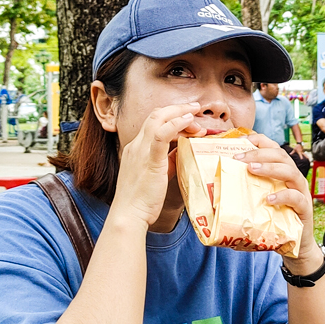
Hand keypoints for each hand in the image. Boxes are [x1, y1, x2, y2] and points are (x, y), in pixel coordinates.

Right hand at [109, 103, 200, 227]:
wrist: (129, 214)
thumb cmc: (142, 200)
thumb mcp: (158, 174)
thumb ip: (169, 160)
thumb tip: (183, 150)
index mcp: (136, 148)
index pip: (153, 122)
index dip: (171, 116)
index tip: (189, 119)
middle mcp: (136, 145)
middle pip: (156, 115)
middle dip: (177, 109)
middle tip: (195, 109)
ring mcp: (140, 151)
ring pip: (158, 119)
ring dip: (179, 113)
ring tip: (195, 116)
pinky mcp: (149, 160)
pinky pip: (161, 134)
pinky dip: (176, 123)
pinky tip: (188, 121)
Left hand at [235, 132, 317, 269]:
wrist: (294, 243)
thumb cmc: (273, 219)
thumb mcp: (257, 201)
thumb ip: (244, 192)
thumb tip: (212, 190)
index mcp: (281, 171)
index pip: (272, 147)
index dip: (259, 140)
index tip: (241, 141)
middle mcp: (292, 177)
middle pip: (280, 155)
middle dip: (259, 153)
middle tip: (239, 158)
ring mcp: (300, 191)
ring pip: (290, 171)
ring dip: (270, 168)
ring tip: (252, 170)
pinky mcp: (304, 208)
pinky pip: (296, 198)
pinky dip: (282, 196)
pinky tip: (269, 198)